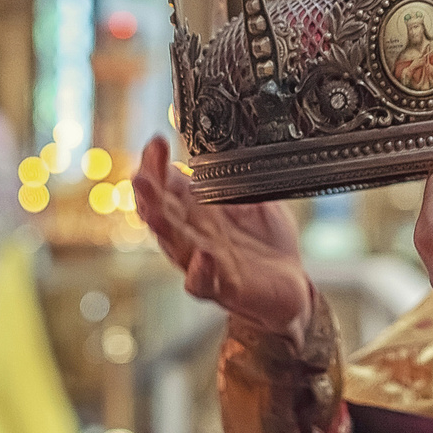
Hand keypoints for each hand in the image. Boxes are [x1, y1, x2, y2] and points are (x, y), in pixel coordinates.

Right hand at [133, 135, 312, 343]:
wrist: (292, 285)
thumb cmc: (265, 243)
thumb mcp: (254, 200)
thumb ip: (236, 178)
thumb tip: (222, 145)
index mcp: (199, 214)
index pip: (169, 188)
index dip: (157, 168)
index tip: (155, 144)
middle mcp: (195, 237)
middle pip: (164, 215)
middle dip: (149, 196)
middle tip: (140, 175)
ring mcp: (207, 264)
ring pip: (176, 247)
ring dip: (162, 230)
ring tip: (152, 212)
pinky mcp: (226, 289)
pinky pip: (205, 284)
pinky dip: (201, 271)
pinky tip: (202, 255)